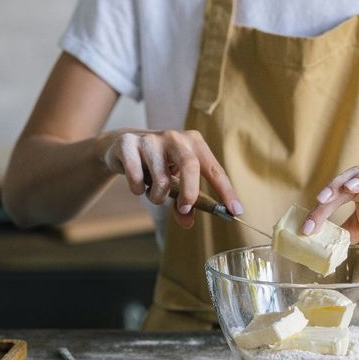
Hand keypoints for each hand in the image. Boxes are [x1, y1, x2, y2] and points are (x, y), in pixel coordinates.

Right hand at [99, 128, 242, 227]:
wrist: (123, 145)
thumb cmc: (158, 165)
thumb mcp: (175, 182)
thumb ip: (184, 203)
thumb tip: (187, 223)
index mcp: (194, 143)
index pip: (214, 170)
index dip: (226, 192)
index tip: (235, 211)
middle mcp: (174, 137)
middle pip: (190, 166)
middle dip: (189, 194)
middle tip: (184, 209)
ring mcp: (151, 139)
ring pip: (161, 179)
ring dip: (157, 197)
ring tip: (152, 192)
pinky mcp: (128, 144)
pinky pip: (137, 179)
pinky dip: (138, 190)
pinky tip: (137, 183)